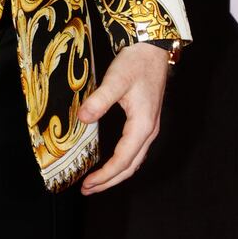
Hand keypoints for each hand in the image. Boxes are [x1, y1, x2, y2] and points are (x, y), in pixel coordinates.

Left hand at [77, 41, 168, 194]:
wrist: (153, 49)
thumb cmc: (136, 63)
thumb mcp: (116, 80)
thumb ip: (100, 101)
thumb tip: (84, 119)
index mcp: (143, 126)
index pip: (122, 160)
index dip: (105, 175)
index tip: (87, 183)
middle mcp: (149, 131)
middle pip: (130, 166)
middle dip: (109, 181)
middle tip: (88, 189)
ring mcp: (149, 126)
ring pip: (134, 160)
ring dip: (116, 174)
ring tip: (97, 181)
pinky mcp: (146, 120)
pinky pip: (135, 150)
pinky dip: (123, 162)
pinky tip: (112, 161)